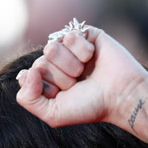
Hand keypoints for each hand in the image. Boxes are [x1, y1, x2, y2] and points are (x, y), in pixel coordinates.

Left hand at [15, 25, 147, 145]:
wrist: (121, 96)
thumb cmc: (90, 106)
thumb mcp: (52, 114)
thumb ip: (27, 99)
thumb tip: (25, 71)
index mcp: (46, 80)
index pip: (27, 75)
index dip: (45, 87)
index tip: (62, 95)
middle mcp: (56, 63)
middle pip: (40, 62)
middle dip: (60, 78)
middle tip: (78, 84)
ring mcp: (69, 48)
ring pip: (51, 47)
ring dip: (70, 65)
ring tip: (85, 72)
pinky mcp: (84, 34)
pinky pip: (70, 35)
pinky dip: (83, 51)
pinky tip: (93, 58)